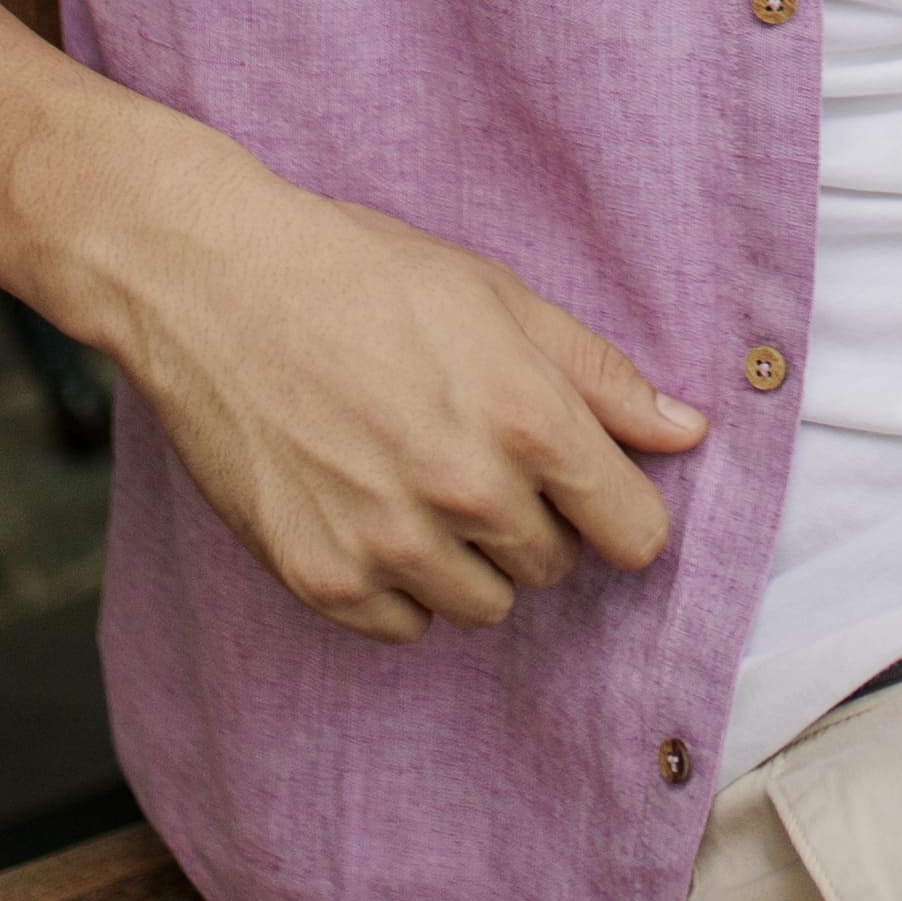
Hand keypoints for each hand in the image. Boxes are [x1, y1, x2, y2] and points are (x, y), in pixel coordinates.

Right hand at [61, 115, 704, 642]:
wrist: (215, 285)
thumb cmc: (362, 276)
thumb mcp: (498, 297)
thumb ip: (599, 376)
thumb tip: (686, 432)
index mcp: (527, 419)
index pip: (635, 535)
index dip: (620, 512)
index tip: (591, 492)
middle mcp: (467, 493)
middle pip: (555, 567)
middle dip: (532, 520)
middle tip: (470, 451)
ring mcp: (390, 545)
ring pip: (485, 606)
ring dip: (467, 559)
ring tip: (415, 479)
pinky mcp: (322, 579)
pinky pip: (404, 625)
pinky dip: (397, 583)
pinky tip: (366, 509)